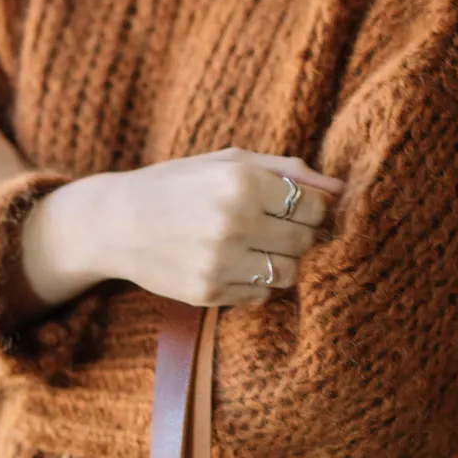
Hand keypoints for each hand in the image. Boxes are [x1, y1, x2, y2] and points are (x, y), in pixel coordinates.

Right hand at [21, 149, 343, 316]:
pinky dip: (255, 282)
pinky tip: (231, 264)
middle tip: (272, 227)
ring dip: (280, 262)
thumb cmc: (179, 185)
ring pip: (289, 273)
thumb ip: (287, 170)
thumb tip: (341, 189)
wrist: (116, 223)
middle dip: (297, 235)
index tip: (294, 208)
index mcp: (241, 181)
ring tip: (254, 247)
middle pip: (305, 241)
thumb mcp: (228, 162)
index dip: (311, 209)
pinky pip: (261, 295)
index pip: (314, 207)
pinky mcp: (209, 293)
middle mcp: (233, 222)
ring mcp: (220, 262)